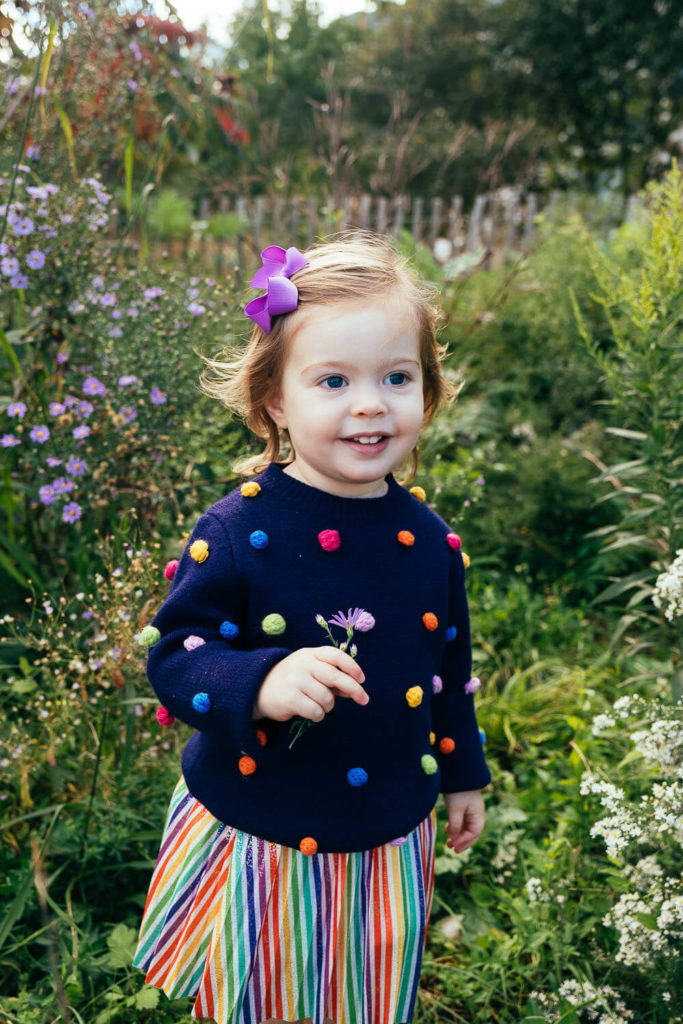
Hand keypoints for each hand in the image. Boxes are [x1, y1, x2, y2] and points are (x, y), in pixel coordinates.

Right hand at [253, 646, 368, 722]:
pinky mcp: (290, 698)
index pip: (336, 655)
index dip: (352, 666)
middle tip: (364, 699)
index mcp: (309, 654)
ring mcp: (295, 681)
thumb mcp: (309, 671)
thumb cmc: (292, 680)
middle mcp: (303, 664)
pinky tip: (311, 713)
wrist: (258, 689)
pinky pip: (316, 711)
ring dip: (328, 706)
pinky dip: (318, 715)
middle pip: (336, 677)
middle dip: (354, 689)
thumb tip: (355, 689)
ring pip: (327, 699)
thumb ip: (330, 677)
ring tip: (319, 705)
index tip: (362, 678)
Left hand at [443, 790, 484, 852]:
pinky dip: (456, 827)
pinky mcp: (463, 805)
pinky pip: (462, 821)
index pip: (474, 832)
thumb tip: (453, 838)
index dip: (465, 841)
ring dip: (458, 835)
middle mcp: (476, 812)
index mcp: (477, 813)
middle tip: (452, 849)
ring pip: (467, 827)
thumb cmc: (457, 790)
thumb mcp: (455, 809)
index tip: (454, 846)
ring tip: (449, 843)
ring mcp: (470, 809)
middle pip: (472, 832)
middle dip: (463, 841)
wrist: (456, 772)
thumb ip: (455, 825)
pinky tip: (448, 829)